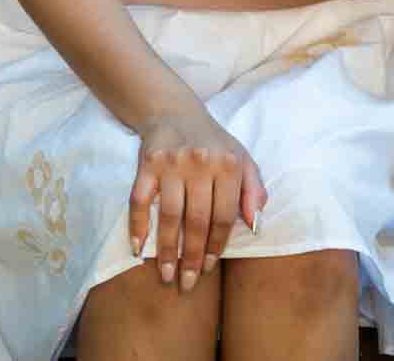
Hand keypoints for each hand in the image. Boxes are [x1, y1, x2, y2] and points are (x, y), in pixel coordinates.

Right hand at [131, 107, 264, 291]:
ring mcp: (171, 163)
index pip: (223, 216)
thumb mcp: (243, 159)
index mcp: (228, 165)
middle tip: (186, 283)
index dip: (216, 246)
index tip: (207, 268)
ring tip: (166, 274)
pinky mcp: (147, 163)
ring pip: (170, 214)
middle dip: (191, 256)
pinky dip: (138, 225)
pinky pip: (140, 200)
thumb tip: (255, 225)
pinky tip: (138, 248)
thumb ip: (254, 190)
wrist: (175, 111)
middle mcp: (201, 163)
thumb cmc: (214, 143)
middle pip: (197, 220)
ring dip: (166, 249)